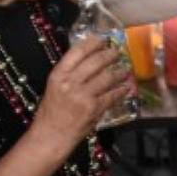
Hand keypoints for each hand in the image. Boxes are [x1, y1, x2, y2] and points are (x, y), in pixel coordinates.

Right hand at [31, 35, 128, 153]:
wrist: (50, 136)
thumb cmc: (51, 112)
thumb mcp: (54, 87)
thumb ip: (70, 74)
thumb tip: (90, 59)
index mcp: (58, 75)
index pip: (78, 51)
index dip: (93, 43)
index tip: (103, 39)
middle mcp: (70, 82)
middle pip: (96, 62)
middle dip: (110, 55)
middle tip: (117, 52)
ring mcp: (83, 95)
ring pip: (107, 77)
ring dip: (119, 72)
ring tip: (125, 70)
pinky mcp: (94, 108)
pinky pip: (112, 95)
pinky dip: (121, 90)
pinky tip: (126, 87)